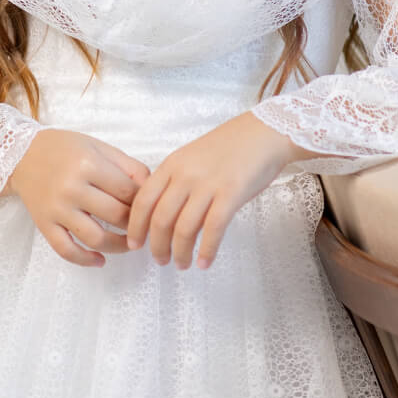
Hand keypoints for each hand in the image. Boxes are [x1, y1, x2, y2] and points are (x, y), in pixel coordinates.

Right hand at [7, 129, 149, 268]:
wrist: (23, 154)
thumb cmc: (66, 149)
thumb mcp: (99, 148)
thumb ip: (128, 167)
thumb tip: (153, 190)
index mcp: (88, 164)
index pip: (128, 191)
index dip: (144, 202)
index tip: (149, 207)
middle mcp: (72, 187)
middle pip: (116, 215)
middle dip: (135, 224)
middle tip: (141, 225)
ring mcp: (57, 208)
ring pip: (95, 238)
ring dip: (118, 246)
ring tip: (128, 245)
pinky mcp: (44, 224)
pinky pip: (66, 250)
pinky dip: (85, 260)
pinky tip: (100, 260)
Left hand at [125, 112, 309, 269]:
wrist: (262, 133)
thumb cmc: (229, 147)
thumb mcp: (191, 157)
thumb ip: (175, 180)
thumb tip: (162, 213)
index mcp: (172, 165)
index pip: (143, 200)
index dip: (135, 226)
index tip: (134, 244)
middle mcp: (185, 175)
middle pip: (160, 218)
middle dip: (157, 245)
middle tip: (160, 260)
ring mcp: (208, 184)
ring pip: (184, 228)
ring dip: (180, 252)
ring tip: (182, 264)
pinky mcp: (231, 193)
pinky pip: (213, 228)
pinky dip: (206, 250)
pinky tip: (204, 262)